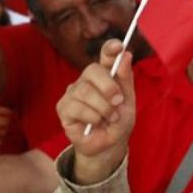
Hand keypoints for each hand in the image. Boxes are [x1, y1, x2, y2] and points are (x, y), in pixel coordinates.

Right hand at [58, 39, 134, 183]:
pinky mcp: (63, 108)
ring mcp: (73, 93)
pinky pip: (77, 107)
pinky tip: (96, 124)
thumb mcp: (128, 102)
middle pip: (91, 70)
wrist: (109, 146)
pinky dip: (92, 117)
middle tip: (118, 102)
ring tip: (110, 119)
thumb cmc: (117, 122)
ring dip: (103, 108)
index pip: (105, 56)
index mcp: (104, 76)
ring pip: (84, 91)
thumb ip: (125, 79)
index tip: (118, 47)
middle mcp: (86, 81)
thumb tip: (125, 54)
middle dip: (108, 87)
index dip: (110, 49)